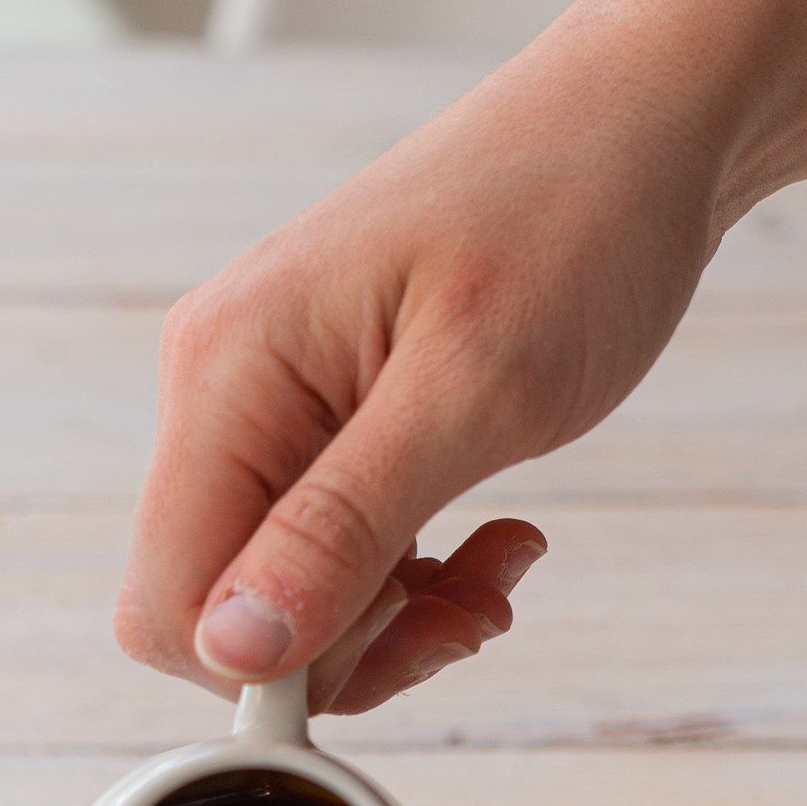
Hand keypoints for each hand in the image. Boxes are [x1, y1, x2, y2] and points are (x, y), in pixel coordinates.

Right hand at [115, 1, 729, 712]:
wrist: (638, 137)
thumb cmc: (567, 222)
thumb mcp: (469, 394)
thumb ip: (344, 528)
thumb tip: (239, 644)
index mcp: (228, 379)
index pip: (168, 605)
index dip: (271, 668)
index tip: (395, 646)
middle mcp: (228, 396)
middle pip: (228, 616)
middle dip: (355, 649)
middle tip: (468, 615)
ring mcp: (278, 413)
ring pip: (295, 599)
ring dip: (403, 622)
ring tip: (498, 568)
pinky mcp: (335, 428)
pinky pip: (344, 559)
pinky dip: (422, 582)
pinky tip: (494, 541)